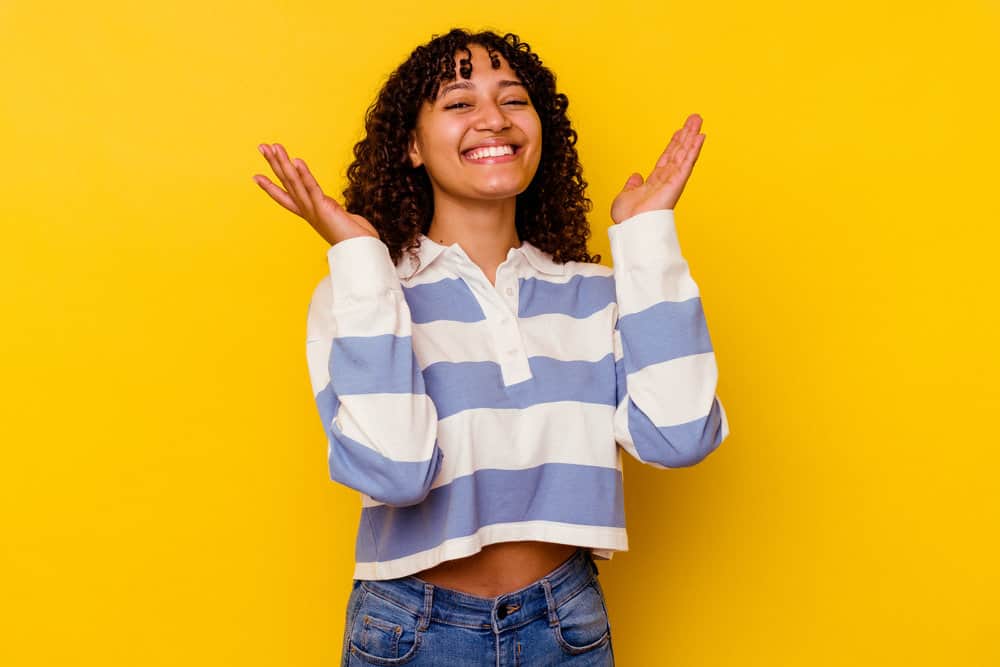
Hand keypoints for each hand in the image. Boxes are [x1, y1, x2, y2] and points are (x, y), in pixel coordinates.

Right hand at [253, 143, 379, 245]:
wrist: (362, 251)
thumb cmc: (355, 238)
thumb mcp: (338, 220)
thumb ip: (332, 212)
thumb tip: (335, 209)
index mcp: (309, 213)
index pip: (285, 197)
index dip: (270, 187)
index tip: (255, 176)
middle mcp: (307, 211)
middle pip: (286, 183)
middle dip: (274, 164)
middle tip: (262, 147)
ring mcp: (314, 210)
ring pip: (294, 183)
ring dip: (283, 163)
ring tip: (275, 147)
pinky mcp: (324, 208)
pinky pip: (312, 188)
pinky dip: (304, 174)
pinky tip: (297, 161)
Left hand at [610, 114, 705, 224]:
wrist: (631, 227)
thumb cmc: (628, 219)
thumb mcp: (625, 196)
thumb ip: (632, 185)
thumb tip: (636, 177)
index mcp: (654, 182)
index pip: (666, 158)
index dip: (673, 144)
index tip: (679, 132)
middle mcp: (666, 180)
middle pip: (678, 152)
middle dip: (686, 135)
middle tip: (694, 119)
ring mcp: (673, 180)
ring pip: (684, 154)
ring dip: (692, 136)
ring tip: (698, 121)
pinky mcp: (676, 183)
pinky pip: (686, 163)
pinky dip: (693, 149)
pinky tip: (699, 137)